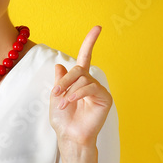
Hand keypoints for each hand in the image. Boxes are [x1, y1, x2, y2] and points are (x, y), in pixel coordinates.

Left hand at [49, 27, 111, 151]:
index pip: (85, 57)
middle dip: (65, 80)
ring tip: (63, 103)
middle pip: (78, 69)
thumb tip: (60, 64)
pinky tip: (71, 101)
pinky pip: (91, 87)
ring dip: (69, 90)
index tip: (98, 27)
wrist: (69, 135)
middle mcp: (90, 82)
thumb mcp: (56, 96)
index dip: (90, 42)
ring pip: (83, 78)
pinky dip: (79, 93)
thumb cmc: (63, 119)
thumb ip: (60, 80)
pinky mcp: (105, 98)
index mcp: (79, 80)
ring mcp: (98, 90)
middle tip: (56, 93)